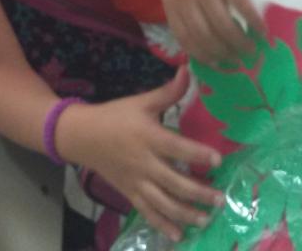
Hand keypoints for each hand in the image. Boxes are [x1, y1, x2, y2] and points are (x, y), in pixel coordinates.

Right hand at [59, 66, 223, 241]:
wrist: (80, 136)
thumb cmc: (115, 116)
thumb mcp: (141, 101)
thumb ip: (168, 91)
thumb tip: (189, 69)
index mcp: (148, 137)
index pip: (177, 148)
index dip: (198, 155)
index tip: (218, 161)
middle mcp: (144, 163)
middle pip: (174, 182)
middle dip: (199, 193)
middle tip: (220, 199)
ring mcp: (136, 182)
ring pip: (163, 202)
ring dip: (186, 213)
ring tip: (206, 219)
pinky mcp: (129, 193)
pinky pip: (147, 213)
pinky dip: (163, 225)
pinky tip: (179, 236)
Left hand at [161, 0, 267, 63]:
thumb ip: (189, 7)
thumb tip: (206, 42)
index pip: (184, 36)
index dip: (201, 55)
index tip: (216, 65)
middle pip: (204, 35)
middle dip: (223, 54)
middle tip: (237, 61)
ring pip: (224, 26)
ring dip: (240, 42)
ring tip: (251, 50)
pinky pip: (242, 8)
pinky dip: (254, 22)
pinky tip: (262, 31)